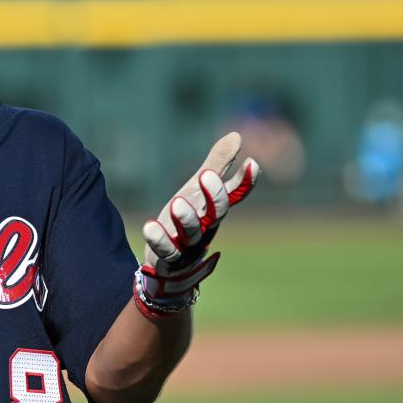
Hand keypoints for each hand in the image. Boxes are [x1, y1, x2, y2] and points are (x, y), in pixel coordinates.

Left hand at [134, 132, 259, 317]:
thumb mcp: (196, 190)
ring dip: (187, 219)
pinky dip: (159, 240)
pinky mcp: (169, 258)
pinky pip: (166, 251)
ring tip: (177, 203)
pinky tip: (150, 226)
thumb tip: (237, 135)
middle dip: (214, 196)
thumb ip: (216, 166)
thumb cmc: (186, 222)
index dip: (244, 181)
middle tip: (205, 175)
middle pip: (216, 214)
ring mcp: (188, 245)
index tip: (252, 162)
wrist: (170, 266)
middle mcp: (205, 227)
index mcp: (213, 210)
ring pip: (192, 234)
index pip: (234, 195)